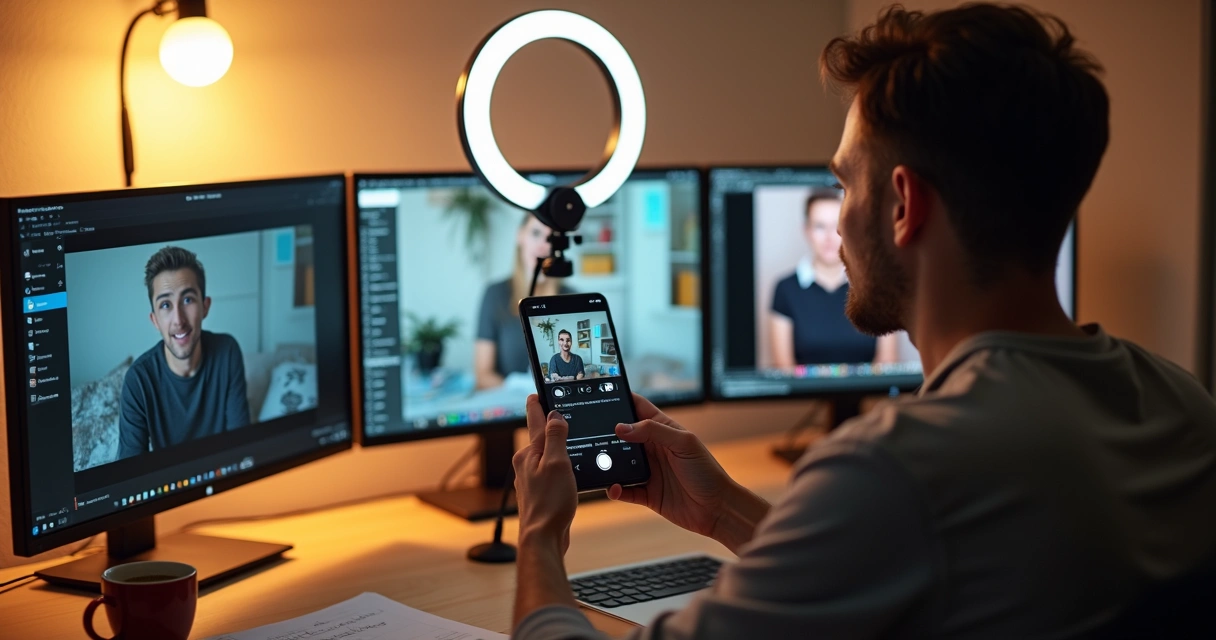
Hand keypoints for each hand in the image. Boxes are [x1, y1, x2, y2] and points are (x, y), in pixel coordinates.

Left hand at [513, 395, 577, 551]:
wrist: (543, 538)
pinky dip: (561, 468)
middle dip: (551, 428)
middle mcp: (526, 465)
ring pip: (547, 457)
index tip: (537, 393)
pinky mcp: (540, 493)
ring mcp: (532, 479)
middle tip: (562, 414)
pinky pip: (551, 473)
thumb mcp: (557, 463)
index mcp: (528, 454)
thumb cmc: (549, 504)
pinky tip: (571, 474)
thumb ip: (556, 438)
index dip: (539, 405)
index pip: (535, 421)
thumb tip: (554, 416)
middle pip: (541, 438)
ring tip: (572, 444)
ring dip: (558, 450)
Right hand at [608, 394, 734, 539]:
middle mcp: (653, 449)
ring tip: (598, 461)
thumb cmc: (707, 471)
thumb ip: (653, 431)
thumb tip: (622, 427)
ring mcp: (648, 471)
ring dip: (608, 463)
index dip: (622, 399)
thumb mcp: (683, 443)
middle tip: (589, 431)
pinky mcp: (646, 493)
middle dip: (606, 432)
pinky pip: (624, 490)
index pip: (638, 408)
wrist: (717, 509)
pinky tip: (613, 488)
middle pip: (622, 436)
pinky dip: (615, 489)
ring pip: (619, 463)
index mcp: (663, 431)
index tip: (602, 392)